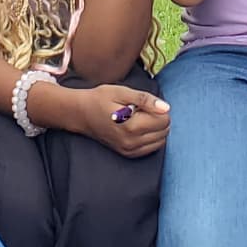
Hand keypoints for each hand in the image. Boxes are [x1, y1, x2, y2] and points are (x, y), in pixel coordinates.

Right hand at [43, 82, 171, 157]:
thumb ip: (145, 100)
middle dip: (159, 118)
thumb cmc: (100, 99)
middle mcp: (132, 142)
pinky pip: (151, 148)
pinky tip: (139, 128)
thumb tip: (166, 108)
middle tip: (142, 109)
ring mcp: (129, 150)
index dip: (159, 108)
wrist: (80, 114)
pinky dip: (151, 137)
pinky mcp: (128, 154)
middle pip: (164, 131)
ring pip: (160, 141)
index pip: (164, 119)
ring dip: (156, 128)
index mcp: (132, 126)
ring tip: (140, 118)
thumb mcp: (122, 92)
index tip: (145, 103)